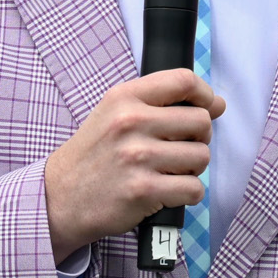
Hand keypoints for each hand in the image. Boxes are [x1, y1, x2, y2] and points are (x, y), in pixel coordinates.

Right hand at [42, 70, 225, 259]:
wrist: (60, 197)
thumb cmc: (95, 155)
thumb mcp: (117, 115)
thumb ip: (164, 104)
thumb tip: (218, 104)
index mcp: (124, 98)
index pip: (184, 80)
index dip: (205, 95)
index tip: (206, 108)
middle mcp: (130, 123)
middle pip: (201, 122)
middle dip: (198, 138)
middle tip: (178, 149)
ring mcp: (137, 157)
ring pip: (201, 157)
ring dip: (192, 168)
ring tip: (168, 171)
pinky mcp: (143, 190)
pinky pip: (194, 188)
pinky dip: (187, 194)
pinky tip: (167, 192)